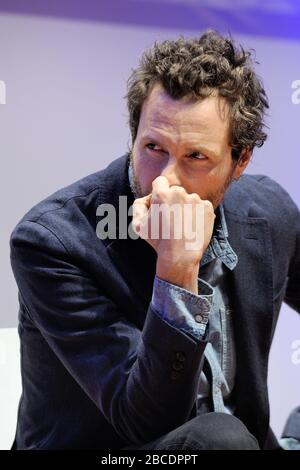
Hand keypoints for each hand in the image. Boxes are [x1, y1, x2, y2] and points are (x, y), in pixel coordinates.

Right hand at [132, 176, 214, 292]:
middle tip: (170, 218)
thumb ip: (138, 206)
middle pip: (175, 190)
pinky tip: (192, 226)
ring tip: (182, 225)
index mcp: (162, 193)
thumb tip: (146, 197)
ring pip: (189, 199)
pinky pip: (201, 206)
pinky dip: (197, 214)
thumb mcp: (138, 225)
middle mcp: (180, 192)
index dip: (158, 192)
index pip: (160, 182)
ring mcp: (195, 199)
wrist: (180, 255)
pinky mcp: (207, 208)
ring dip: (185, 207)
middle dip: (172, 200)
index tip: (160, 204)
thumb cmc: (158, 241)